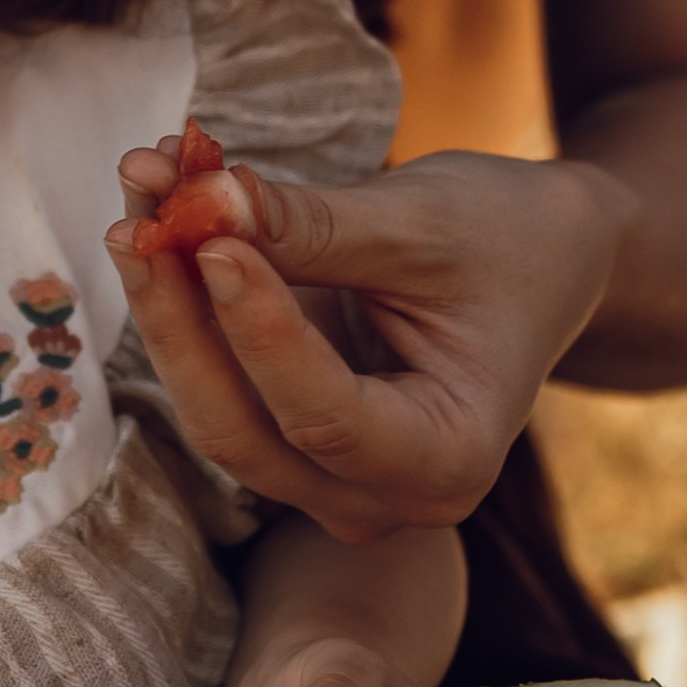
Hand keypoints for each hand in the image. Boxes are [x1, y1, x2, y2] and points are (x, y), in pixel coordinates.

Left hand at [107, 146, 631, 541]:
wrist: (543, 256)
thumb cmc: (506, 240)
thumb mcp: (422, 224)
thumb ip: (311, 226)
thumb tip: (196, 200)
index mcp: (449, 460)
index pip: (325, 416)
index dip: (258, 331)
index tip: (210, 237)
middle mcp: (383, 498)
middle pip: (244, 431)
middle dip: (183, 317)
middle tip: (143, 213)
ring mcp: (329, 482)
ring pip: (215, 410)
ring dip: (168, 300)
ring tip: (144, 188)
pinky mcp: (290, 442)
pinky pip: (218, 382)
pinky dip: (186, 300)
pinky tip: (157, 213)